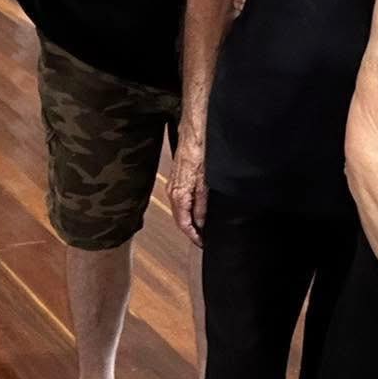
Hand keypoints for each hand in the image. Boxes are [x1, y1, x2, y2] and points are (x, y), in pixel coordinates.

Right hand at [169, 131, 207, 245]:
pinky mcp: (176, 180)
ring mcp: (172, 186)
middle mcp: (172, 192)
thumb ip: (201, 205)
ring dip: (188, 222)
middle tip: (202, 240)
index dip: (193, 236)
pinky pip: (179, 201)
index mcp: (179, 195)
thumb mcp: (204, 184)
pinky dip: (186, 211)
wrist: (192, 135)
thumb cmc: (198, 154)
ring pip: (179, 211)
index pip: (183, 223)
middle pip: (179, 219)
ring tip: (200, 229)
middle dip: (190, 231)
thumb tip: (200, 222)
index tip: (202, 243)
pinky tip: (195, 212)